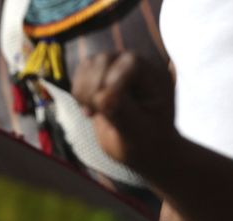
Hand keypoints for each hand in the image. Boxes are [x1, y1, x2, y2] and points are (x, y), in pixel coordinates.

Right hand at [71, 52, 178, 176]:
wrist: (142, 148)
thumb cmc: (145, 141)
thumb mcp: (136, 132)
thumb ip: (122, 111)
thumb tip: (102, 96)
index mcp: (155, 78)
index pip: (131, 63)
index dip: (113, 82)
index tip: (104, 108)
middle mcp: (136, 69)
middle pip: (106, 59)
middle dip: (94, 87)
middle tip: (96, 113)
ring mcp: (117, 70)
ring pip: (90, 63)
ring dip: (83, 90)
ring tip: (91, 112)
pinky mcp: (101, 77)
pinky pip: (81, 72)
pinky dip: (77, 91)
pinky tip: (88, 110)